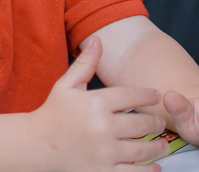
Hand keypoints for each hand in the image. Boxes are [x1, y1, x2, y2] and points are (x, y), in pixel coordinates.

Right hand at [30, 36, 167, 170]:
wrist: (36, 146)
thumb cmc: (53, 113)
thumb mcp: (66, 85)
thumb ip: (85, 64)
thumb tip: (98, 39)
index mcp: (96, 103)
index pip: (133, 96)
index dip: (148, 95)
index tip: (156, 95)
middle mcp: (103, 127)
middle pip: (142, 124)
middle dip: (155, 122)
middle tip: (160, 121)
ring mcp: (104, 153)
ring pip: (142, 149)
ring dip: (157, 147)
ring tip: (162, 144)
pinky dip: (148, 170)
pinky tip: (155, 166)